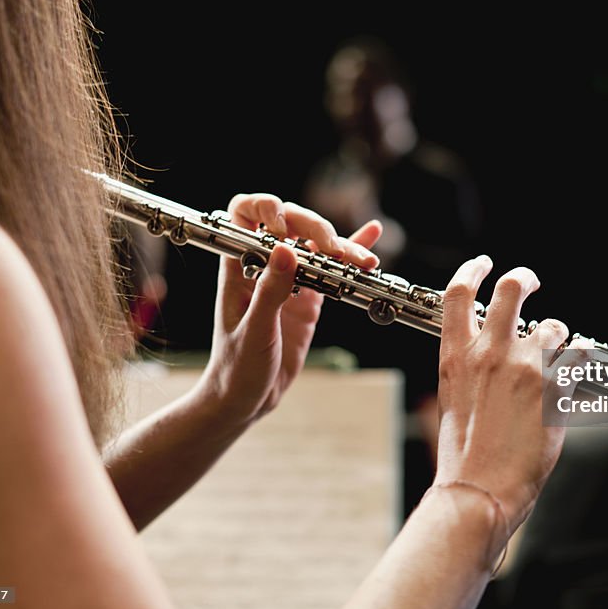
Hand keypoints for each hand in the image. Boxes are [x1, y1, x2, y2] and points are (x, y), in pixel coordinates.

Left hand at [197, 193, 382, 430]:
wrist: (245, 399)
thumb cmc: (236, 369)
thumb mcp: (254, 332)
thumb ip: (269, 291)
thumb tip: (285, 248)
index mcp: (239, 267)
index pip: (245, 215)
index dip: (265, 209)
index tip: (285, 229)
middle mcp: (264, 266)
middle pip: (291, 224)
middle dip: (315, 228)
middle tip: (334, 250)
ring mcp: (290, 280)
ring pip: (316, 246)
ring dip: (342, 246)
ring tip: (365, 261)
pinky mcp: (309, 298)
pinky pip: (332, 269)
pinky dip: (351, 252)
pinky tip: (371, 236)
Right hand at [434, 256, 591, 529]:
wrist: (478, 488)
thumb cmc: (463, 453)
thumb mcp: (452, 399)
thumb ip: (467, 368)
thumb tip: (483, 352)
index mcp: (456, 356)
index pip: (459, 294)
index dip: (473, 270)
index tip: (484, 263)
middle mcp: (489, 353)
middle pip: (511, 289)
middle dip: (524, 277)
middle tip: (531, 280)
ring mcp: (522, 368)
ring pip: (552, 325)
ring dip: (559, 333)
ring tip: (559, 350)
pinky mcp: (552, 389)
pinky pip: (579, 353)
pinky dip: (582, 355)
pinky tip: (580, 364)